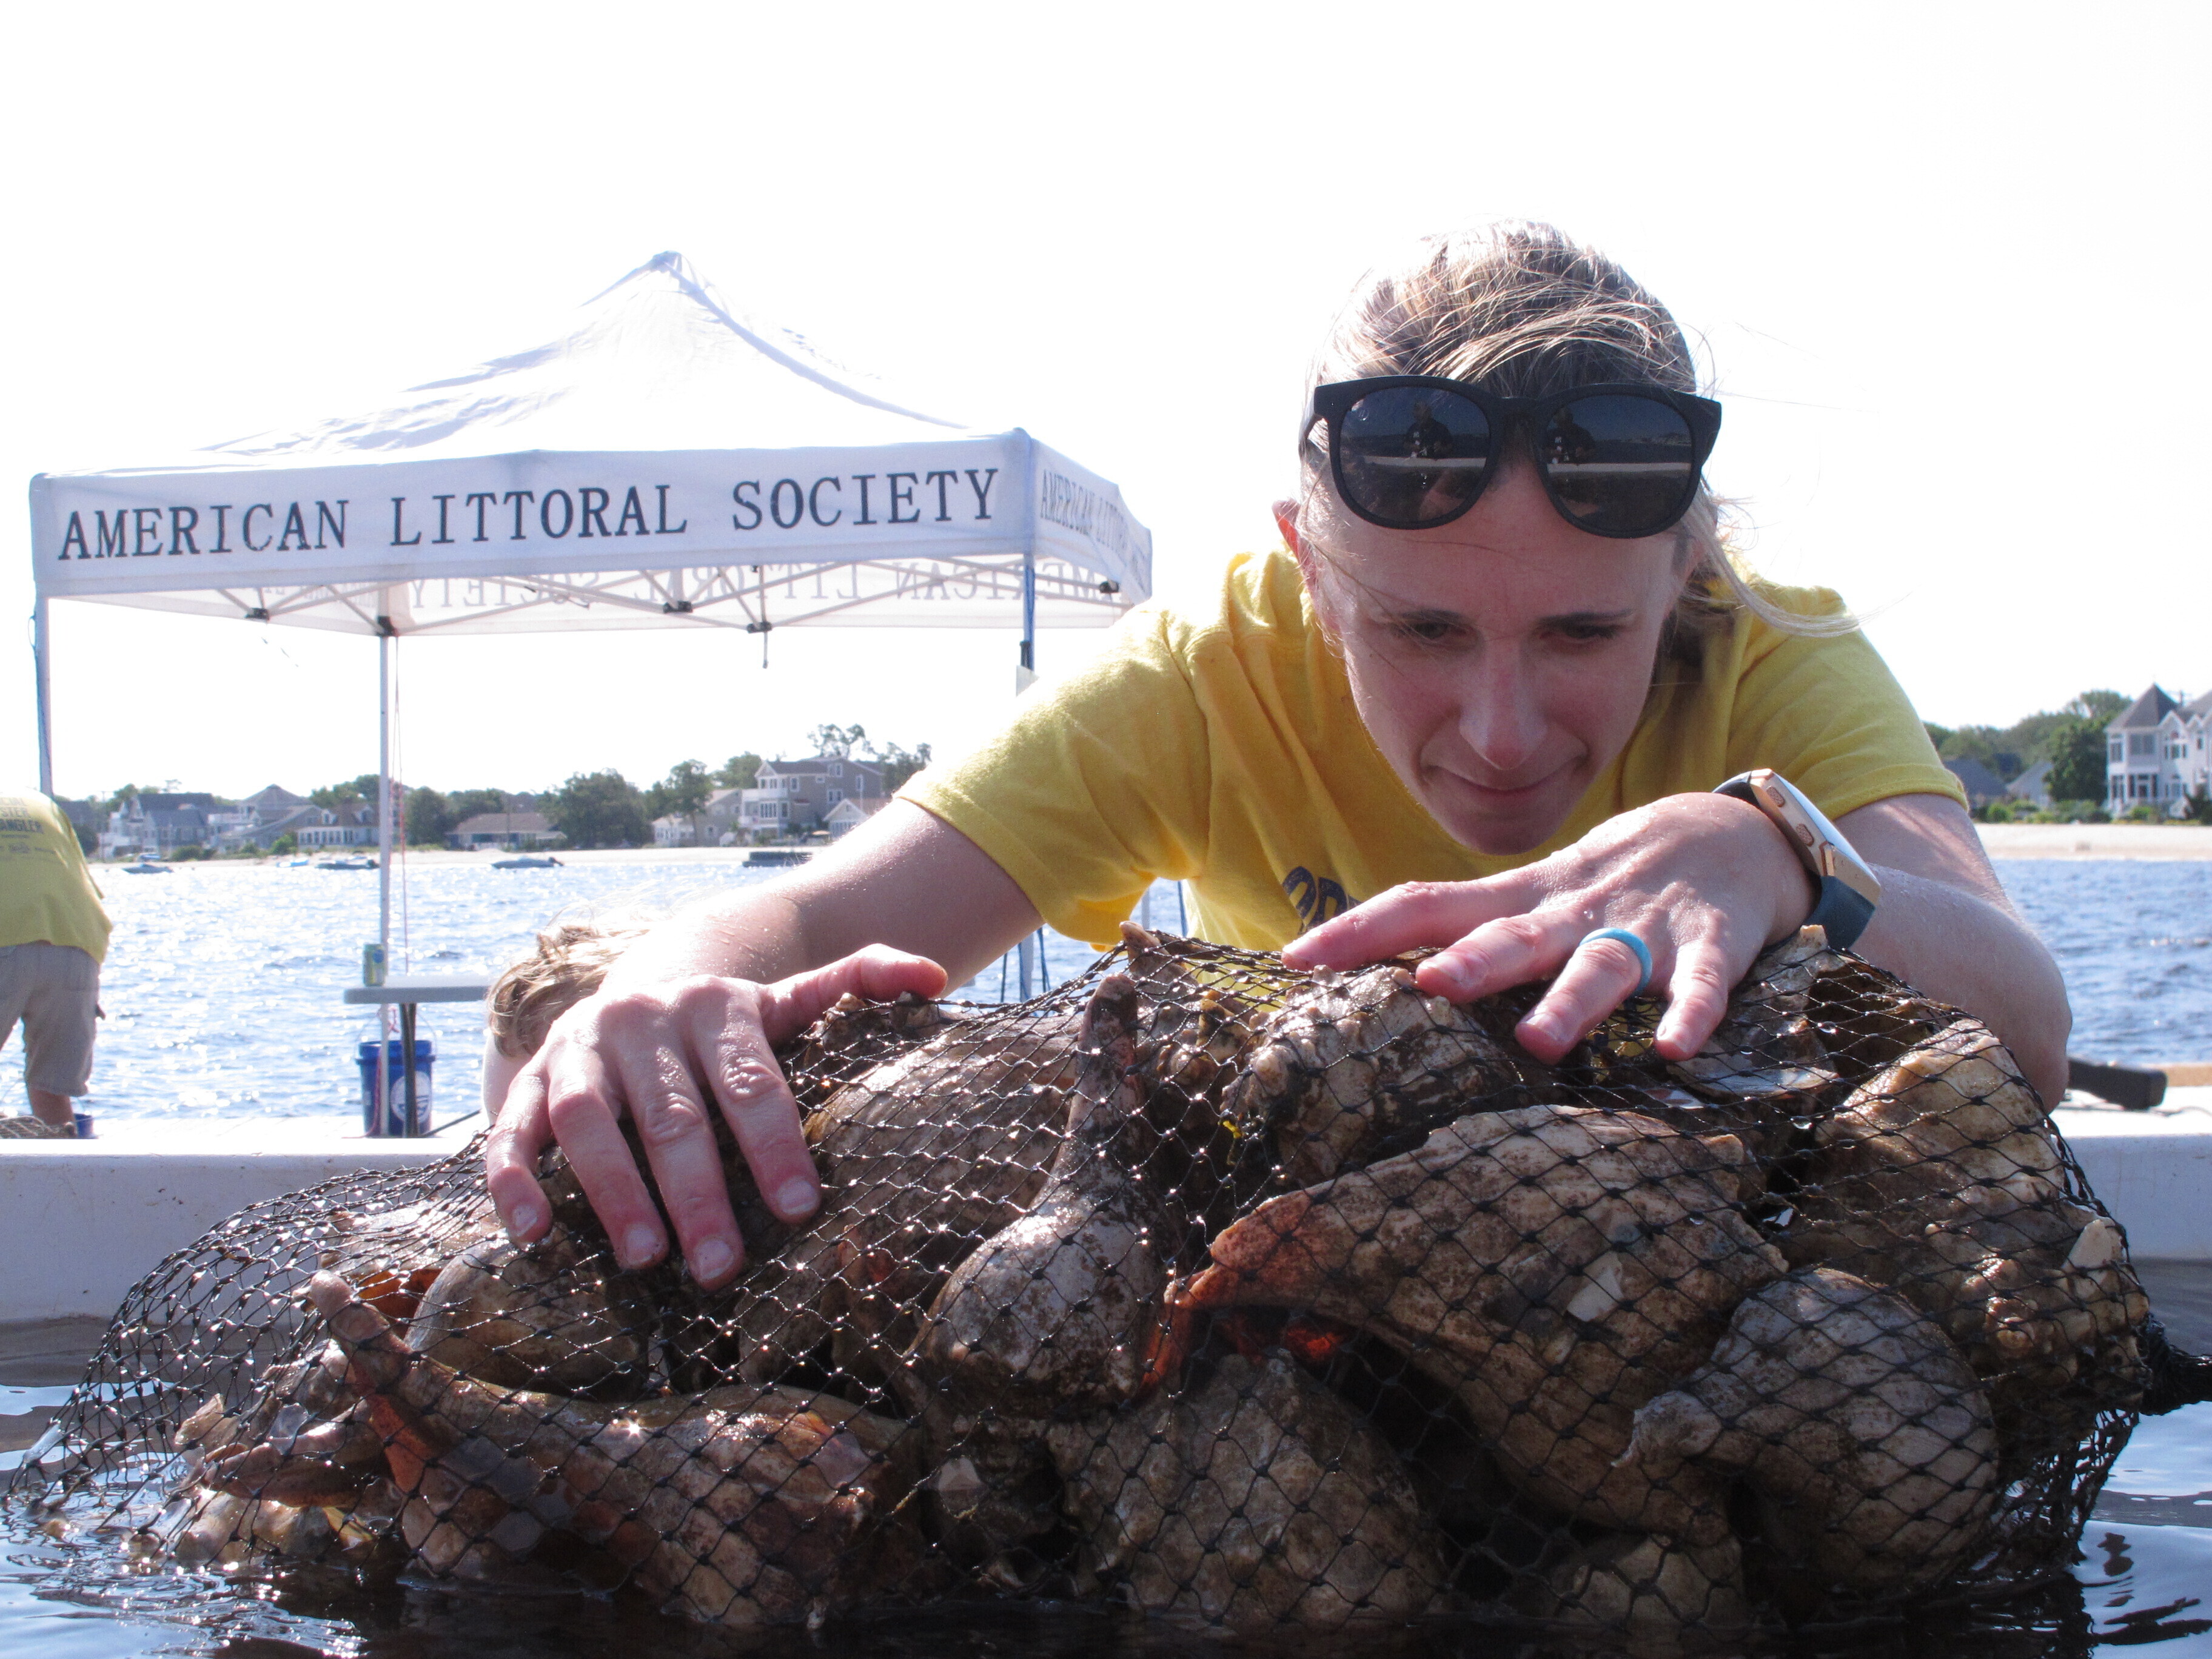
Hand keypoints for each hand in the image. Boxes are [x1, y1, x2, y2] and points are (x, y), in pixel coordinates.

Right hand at [484, 945, 947, 1289]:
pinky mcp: (530, 1080)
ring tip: (646, 1258)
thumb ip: (858, 982)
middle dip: (700, 1194)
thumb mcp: (791, 998)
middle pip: (674, 1116)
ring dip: (615, 1192)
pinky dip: (516, 1180)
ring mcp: (580, 1049)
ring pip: (591, 1122)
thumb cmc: (730, 1025)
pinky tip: (533, 1235)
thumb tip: (935, 980)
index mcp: (717, 1006)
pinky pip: (514, 1131)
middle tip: (723, 1268)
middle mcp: (643, 1021)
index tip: (800, 1208)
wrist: (641, 987)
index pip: (752, 1081)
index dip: (775, 1144)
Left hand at [1280, 793, 1815, 1064]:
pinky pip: (1702, 983)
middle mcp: (1572, 910)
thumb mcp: (1533, 899)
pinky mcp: (1711, 944)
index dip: (1364, 930)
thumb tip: (1373, 975)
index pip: (1429, 905)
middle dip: (1475, 961)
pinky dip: (1691, 1012)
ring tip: (1538, 1040)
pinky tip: (1675, 1048)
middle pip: (1514, 933)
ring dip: (1571, 999)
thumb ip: (1467, 933)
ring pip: (1602, 962)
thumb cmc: (1610, 882)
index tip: (1296, 959)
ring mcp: (1643, 926)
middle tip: (1433, 986)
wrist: (1730, 832)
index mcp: (1520, 901)